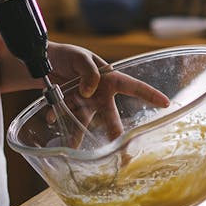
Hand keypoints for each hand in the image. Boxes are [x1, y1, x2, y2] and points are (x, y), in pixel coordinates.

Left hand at [45, 43, 169, 140]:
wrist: (40, 61)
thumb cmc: (66, 55)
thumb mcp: (79, 57)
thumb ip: (88, 72)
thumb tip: (90, 91)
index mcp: (108, 78)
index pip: (132, 86)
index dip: (149, 94)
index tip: (165, 103)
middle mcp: (99, 93)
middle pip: (110, 115)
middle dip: (116, 133)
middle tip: (122, 151)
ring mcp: (83, 102)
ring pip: (85, 121)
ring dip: (79, 134)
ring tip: (75, 148)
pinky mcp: (68, 107)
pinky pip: (65, 118)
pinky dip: (58, 118)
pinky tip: (51, 117)